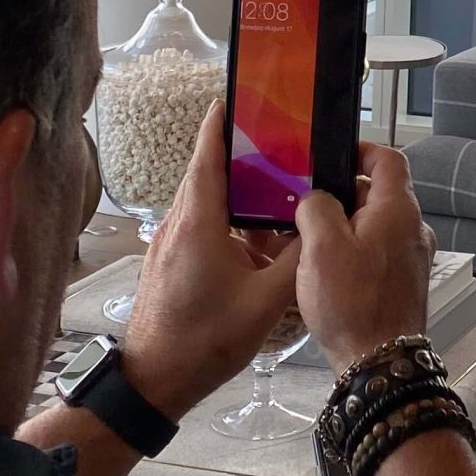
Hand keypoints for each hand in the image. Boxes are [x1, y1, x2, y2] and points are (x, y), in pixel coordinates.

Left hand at [122, 102, 301, 420]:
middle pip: (212, 170)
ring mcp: (171, 242)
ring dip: (243, 192)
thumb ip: (299, 260)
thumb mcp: (265, 302)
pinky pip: (206, 225)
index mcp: (198, 220)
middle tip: (286, 138)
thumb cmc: (203, 341)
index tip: (245, 92)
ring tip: (283, 186)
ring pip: (210, 201)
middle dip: (247, 152)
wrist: (152, 383)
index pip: (208, 151)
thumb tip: (323, 227)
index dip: (226, 118)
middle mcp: (179, 222)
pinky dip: (234, 220)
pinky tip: (264, 238)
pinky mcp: (172, 261)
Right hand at [296, 144, 434, 370]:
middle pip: (379, 193)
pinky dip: (354, 251)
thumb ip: (317, 208)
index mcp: (399, 210)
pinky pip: (378, 252)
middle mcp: (414, 229)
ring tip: (309, 239)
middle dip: (343, 194)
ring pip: (376, 225)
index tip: (331, 157)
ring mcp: (412, 258)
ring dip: (345, 226)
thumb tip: (317, 199)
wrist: (379, 362)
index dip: (360, 151)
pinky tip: (326, 268)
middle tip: (307, 204)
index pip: (388, 159)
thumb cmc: (352, 303)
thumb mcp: (322, 246)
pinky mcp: (404, 282)